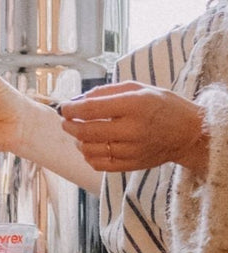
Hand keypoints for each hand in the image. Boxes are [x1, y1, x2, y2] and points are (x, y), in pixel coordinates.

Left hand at [58, 81, 207, 174]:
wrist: (188, 133)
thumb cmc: (162, 106)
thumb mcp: (138, 88)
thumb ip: (106, 92)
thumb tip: (78, 100)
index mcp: (133, 105)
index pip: (90, 109)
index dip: (70, 109)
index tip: (64, 107)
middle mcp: (132, 129)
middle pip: (86, 131)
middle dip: (69, 125)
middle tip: (66, 120)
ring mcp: (131, 150)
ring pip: (89, 149)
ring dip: (77, 140)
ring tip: (79, 133)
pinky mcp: (131, 165)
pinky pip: (99, 164)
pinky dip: (88, 155)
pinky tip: (90, 146)